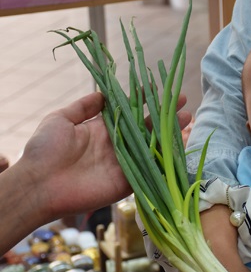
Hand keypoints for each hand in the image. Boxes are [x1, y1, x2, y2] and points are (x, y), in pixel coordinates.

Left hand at [17, 92, 191, 220]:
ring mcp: (125, 164)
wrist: (40, 184)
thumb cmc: (45, 150)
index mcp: (104, 130)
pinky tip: (179, 149)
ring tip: (188, 119)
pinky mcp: (128, 183)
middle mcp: (118, 146)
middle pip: (147, 128)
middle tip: (185, 102)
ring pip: (153, 148)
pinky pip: (151, 172)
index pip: (131, 112)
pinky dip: (166, 162)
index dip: (145, 100)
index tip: (159, 87)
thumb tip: (103, 93)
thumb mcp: (61, 119)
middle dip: (166, 115)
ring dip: (171, 134)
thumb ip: (83, 107)